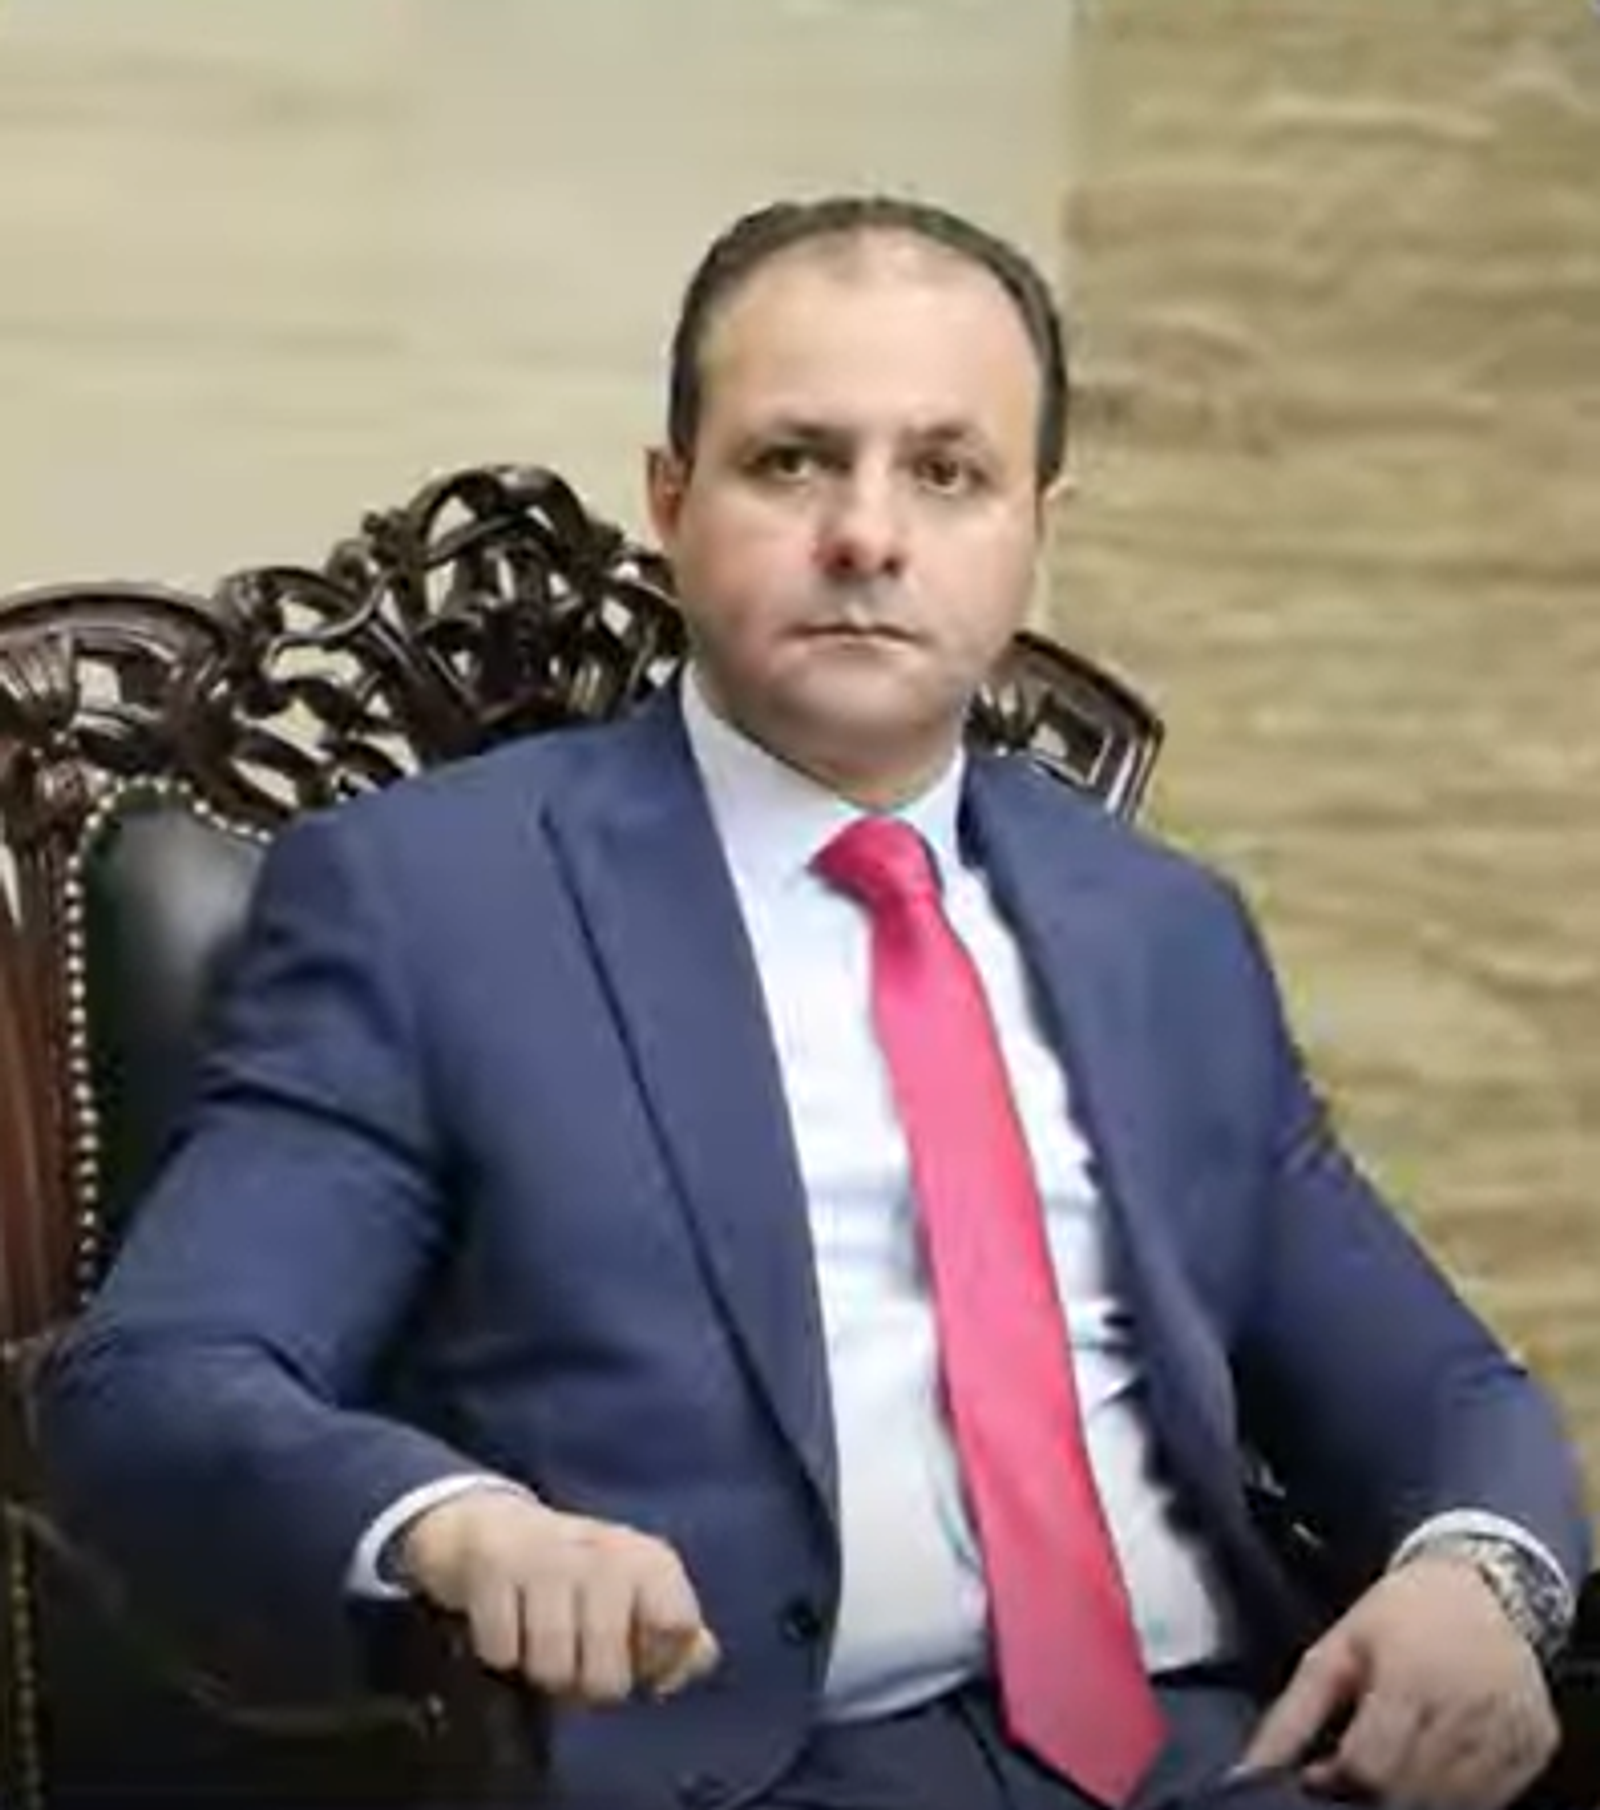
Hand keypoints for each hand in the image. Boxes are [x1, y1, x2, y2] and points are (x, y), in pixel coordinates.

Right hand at [394, 1487, 719, 1705]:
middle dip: (587, 1686)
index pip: (677, 1630)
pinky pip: (501, 1652)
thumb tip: (702, 1656)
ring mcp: (550, 1555)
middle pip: (608, 1678)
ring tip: (542, 1646)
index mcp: (652, 1561)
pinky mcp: (496, 1564)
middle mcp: (607, 1551)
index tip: (634, 1652)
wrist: (498, 1530)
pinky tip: (509, 1622)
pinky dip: (501, 1653)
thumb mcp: (638, 1598)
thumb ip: (680, 1637)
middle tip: (577, 1659)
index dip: (653, 1663)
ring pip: (552, 1670)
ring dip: (542, 1674)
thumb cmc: (582, 1580)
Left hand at [1238, 1556, 1557, 1809]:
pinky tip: (1436, 1757)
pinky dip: (1458, 1792)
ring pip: (1449, 1802)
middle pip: (1407, 1793)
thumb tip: (1250, 1770)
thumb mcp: (1335, 1650)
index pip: (1369, 1769)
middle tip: (1356, 1763)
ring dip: (1413, 1792)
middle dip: (1371, 1789)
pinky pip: (1491, 1798)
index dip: (1335, 1780)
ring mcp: (1509, 1729)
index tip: (1320, 1771)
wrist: (1479, 1584)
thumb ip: (1293, 1713)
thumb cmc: (1398, 1615)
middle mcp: (1467, 1706)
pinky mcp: (1536, 1743)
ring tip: (1396, 1752)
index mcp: (1410, 1677)